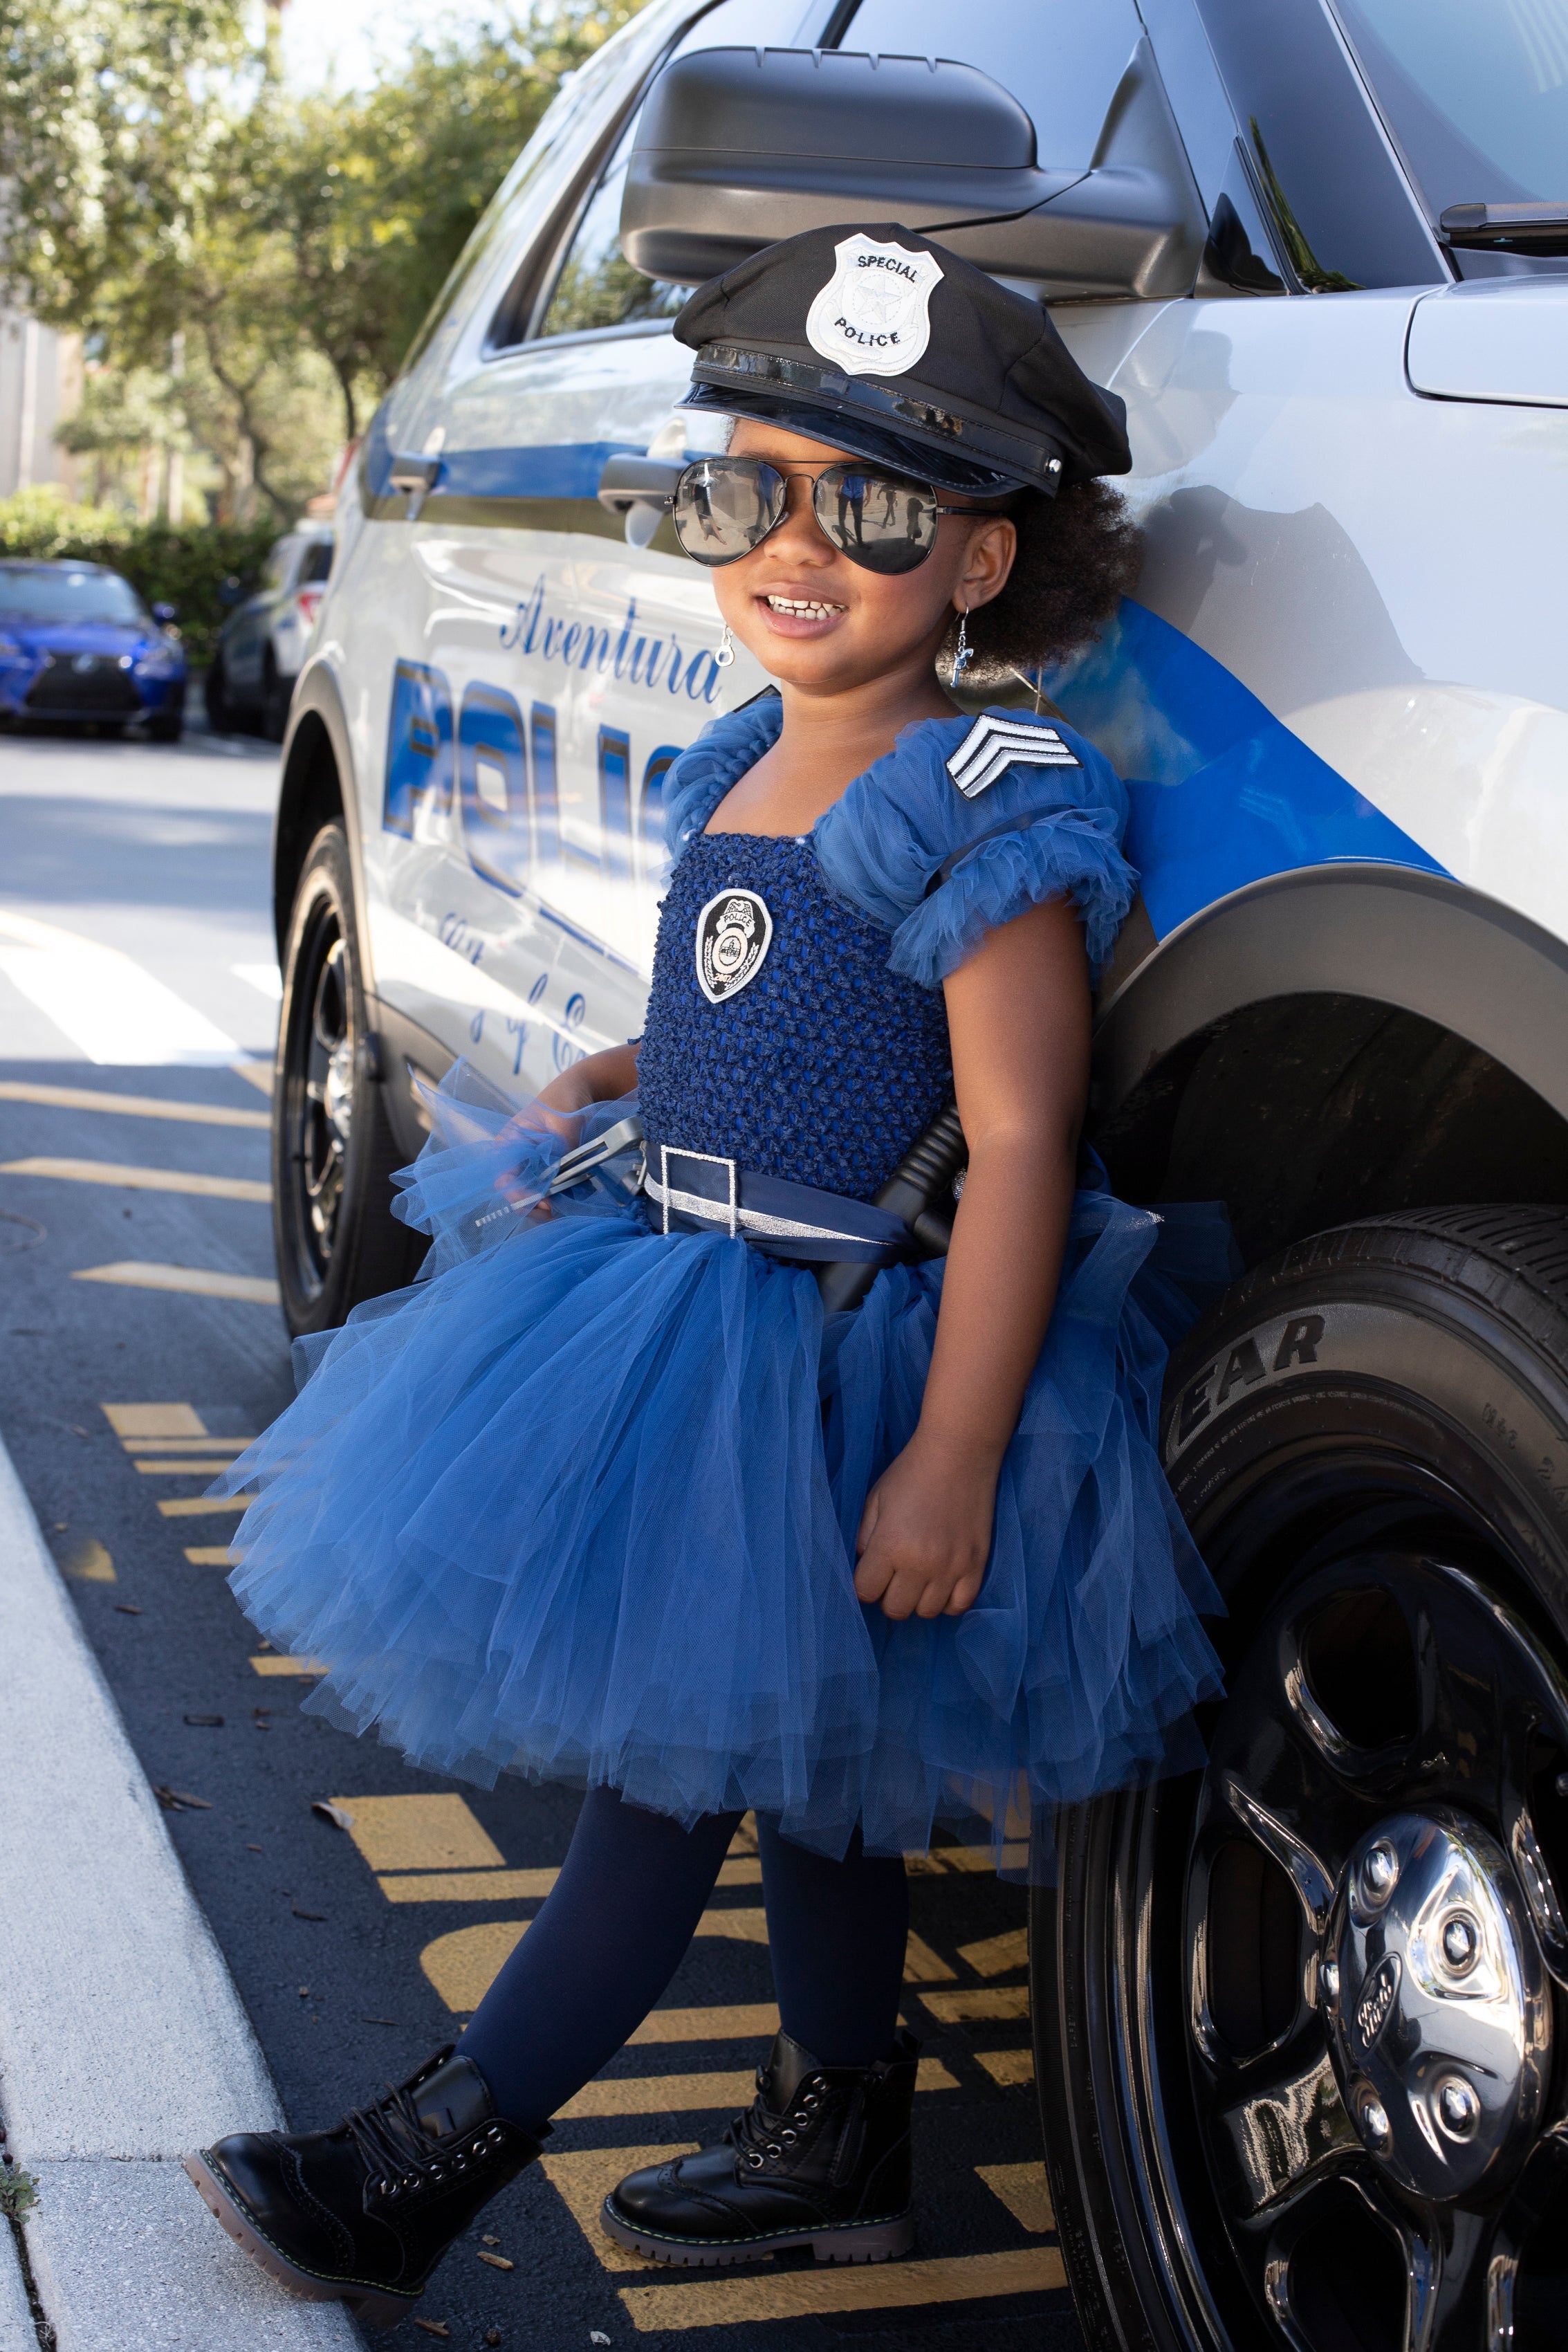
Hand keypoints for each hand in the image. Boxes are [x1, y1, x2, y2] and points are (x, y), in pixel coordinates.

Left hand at [853, 1434, 997, 1619]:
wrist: (959, 1454)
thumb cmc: (910, 1473)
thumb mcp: (875, 1500)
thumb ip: (864, 1538)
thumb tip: (864, 1566)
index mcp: (890, 1546)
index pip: (865, 1592)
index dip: (865, 1583)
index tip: (871, 1570)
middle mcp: (921, 1564)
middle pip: (895, 1609)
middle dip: (888, 1594)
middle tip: (894, 1574)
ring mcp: (952, 1568)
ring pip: (927, 1612)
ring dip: (917, 1598)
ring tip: (918, 1576)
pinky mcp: (977, 1566)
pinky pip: (960, 1606)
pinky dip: (947, 1600)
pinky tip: (942, 1582)